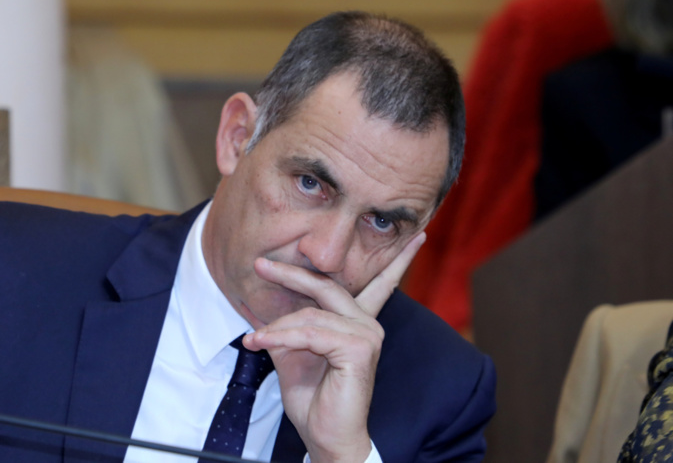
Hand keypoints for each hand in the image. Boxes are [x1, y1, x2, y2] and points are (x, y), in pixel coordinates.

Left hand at [243, 232, 425, 462]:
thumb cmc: (316, 401)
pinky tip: (261, 343)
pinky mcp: (358, 348)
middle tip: (260, 265)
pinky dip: (281, 337)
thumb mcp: (296, 355)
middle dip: (292, 274)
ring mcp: (366, 334)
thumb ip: (289, 329)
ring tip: (253, 341)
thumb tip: (263, 307)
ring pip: (310, 314)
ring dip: (276, 328)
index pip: (382, 284)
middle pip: (328, 286)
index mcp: (360, 323)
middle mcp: (368, 324)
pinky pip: (309, 332)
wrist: (328, 439)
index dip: (400, 260)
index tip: (420, 236)